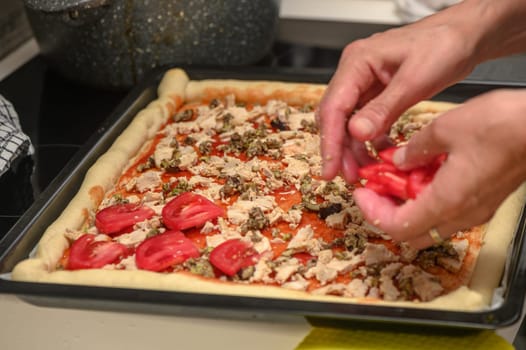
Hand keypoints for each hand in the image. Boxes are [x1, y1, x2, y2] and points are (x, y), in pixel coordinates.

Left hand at [352, 89, 525, 247]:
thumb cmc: (504, 125)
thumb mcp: (446, 129)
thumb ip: (416, 149)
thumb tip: (399, 160)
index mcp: (446, 201)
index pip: (396, 227)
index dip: (372, 213)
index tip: (362, 193)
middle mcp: (461, 214)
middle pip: (411, 233)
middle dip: (386, 213)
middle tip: (375, 189)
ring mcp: (475, 210)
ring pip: (430, 225)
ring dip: (407, 206)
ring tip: (396, 179)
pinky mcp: (485, 201)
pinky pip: (448, 211)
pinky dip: (428, 199)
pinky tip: (425, 172)